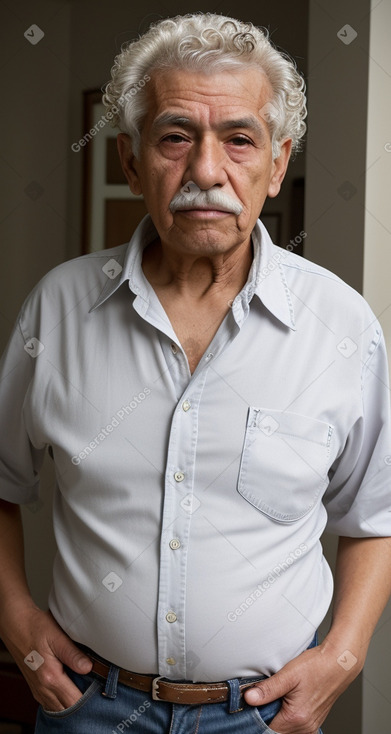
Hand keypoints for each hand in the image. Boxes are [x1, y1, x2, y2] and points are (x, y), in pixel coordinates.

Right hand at [0, 603, 92, 711]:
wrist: (16, 624)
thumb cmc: (36, 627)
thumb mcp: (57, 636)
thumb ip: (73, 654)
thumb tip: (88, 668)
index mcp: (50, 677)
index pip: (74, 702)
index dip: (89, 699)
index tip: (100, 690)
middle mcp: (42, 689)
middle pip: (67, 709)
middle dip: (82, 703)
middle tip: (96, 689)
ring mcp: (38, 690)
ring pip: (59, 708)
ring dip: (72, 702)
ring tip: (85, 688)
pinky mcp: (36, 687)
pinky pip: (51, 703)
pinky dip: (62, 700)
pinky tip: (71, 687)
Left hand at [244, 642, 360, 733]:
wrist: (339, 662)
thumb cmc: (317, 666)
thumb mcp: (288, 674)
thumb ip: (267, 689)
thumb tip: (248, 698)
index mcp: (296, 718)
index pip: (267, 730)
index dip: (255, 718)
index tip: (250, 707)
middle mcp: (305, 726)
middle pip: (276, 731)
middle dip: (265, 717)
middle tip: (261, 699)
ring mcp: (311, 724)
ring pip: (285, 730)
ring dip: (276, 718)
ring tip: (274, 698)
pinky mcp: (314, 720)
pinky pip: (295, 726)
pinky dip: (286, 718)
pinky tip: (284, 702)